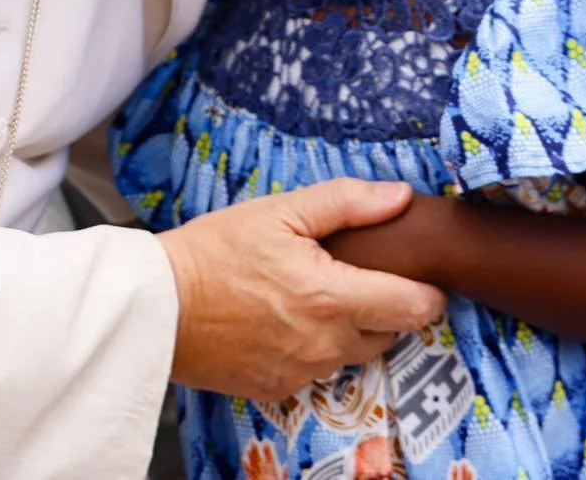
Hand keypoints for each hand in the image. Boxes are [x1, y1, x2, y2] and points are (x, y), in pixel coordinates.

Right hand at [156, 178, 447, 399]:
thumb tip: (400, 197)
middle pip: (392, 333)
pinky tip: (286, 321)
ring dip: (351, 329)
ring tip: (315, 296)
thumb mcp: (281, 211)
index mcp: (333, 298)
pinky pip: (318, 371)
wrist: (158, 305)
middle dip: (386, 306)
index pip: (417, 308)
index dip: (426, 289)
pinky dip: (315, 348)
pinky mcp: (279, 388)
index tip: (416, 273)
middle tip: (357, 277)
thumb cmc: (215, 251)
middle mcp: (326, 344)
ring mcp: (303, 372)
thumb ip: (347, 202)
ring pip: (356, 354)